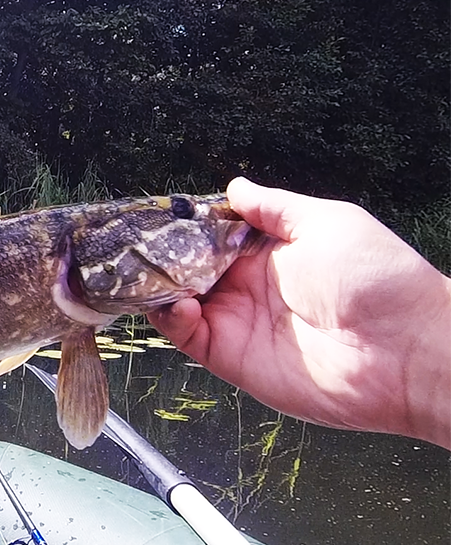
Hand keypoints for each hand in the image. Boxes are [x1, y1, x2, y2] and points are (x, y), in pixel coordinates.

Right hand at [149, 177, 450, 447]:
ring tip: (148, 271)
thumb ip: (273, 208)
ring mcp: (237, 322)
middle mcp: (247, 286)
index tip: (157, 214)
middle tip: (136, 242)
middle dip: (159, 254)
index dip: (183, 225)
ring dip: (157, 285)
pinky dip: (170, 318)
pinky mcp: (232, 357)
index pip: (209, 234)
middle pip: (185, 266)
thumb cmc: (380, 280)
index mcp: (269, 252)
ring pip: (176, 300)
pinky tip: (179, 301)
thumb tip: (233, 187)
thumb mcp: (326, 223)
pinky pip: (188, 336)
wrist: (407, 352)